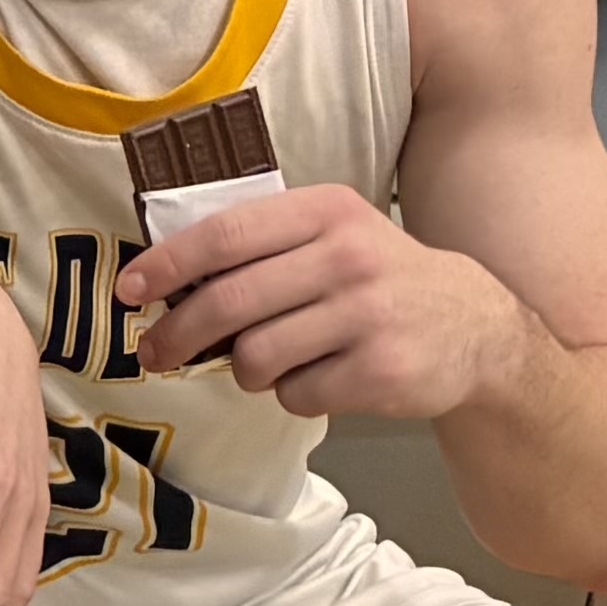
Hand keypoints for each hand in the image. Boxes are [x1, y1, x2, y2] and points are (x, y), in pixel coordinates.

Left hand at [120, 182, 524, 415]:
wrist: (475, 329)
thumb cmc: (379, 281)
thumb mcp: (333, 236)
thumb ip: (263, 245)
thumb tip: (165, 281)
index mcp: (326, 211)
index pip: (226, 235)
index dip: (168, 265)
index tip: (130, 290)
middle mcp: (347, 257)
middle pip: (229, 302)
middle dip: (178, 335)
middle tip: (156, 354)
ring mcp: (366, 316)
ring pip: (255, 357)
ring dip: (248, 370)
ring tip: (275, 361)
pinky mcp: (379, 371)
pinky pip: (294, 394)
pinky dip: (293, 394)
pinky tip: (322, 377)